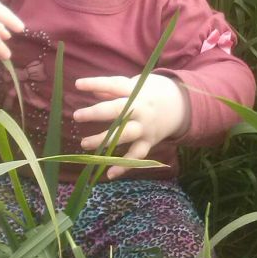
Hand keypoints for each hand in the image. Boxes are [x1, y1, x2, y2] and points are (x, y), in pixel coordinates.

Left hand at [73, 74, 189, 177]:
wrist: (179, 105)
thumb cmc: (148, 93)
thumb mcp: (134, 85)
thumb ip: (113, 89)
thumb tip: (90, 90)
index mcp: (135, 91)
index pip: (114, 85)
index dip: (96, 84)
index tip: (77, 84)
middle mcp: (140, 109)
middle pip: (118, 110)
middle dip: (97, 113)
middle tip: (77, 116)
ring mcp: (145, 127)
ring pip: (124, 134)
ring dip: (104, 140)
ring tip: (84, 144)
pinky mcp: (149, 142)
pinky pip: (136, 155)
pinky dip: (124, 166)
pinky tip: (109, 173)